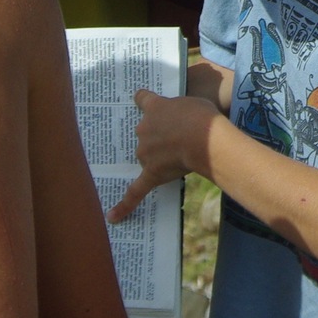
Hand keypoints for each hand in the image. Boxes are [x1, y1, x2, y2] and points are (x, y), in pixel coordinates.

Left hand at [107, 88, 217, 222]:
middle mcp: (144, 128)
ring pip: (147, 155)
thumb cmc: (204, 117)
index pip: (143, 99)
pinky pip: (135, 191)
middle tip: (181, 136)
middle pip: (146, 131)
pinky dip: (124, 206)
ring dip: (159, 156)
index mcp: (155, 107)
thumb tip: (184, 126)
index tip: (141, 100)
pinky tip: (112, 218)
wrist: (204, 138)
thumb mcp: (194, 104)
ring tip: (183, 156)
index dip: (144, 101)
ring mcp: (145, 152)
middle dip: (159, 134)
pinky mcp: (150, 173)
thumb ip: (183, 113)